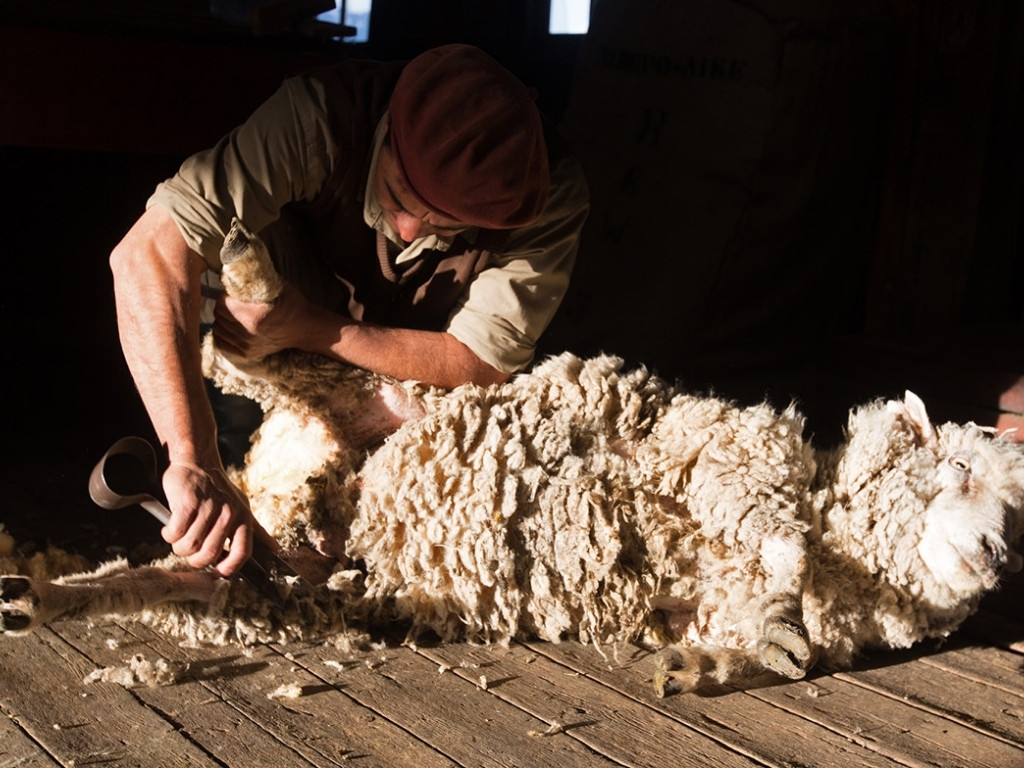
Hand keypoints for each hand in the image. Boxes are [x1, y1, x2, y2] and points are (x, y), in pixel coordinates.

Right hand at [160, 462, 254, 576]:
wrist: (197, 461)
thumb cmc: (217, 489)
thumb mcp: (241, 507)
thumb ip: (256, 530)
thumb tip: (275, 549)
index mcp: (243, 518)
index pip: (242, 553)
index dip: (229, 568)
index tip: (216, 572)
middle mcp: (229, 514)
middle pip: (209, 555)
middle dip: (194, 559)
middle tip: (189, 551)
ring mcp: (209, 508)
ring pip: (189, 546)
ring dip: (179, 547)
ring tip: (179, 537)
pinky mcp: (188, 502)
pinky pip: (175, 534)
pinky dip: (169, 535)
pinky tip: (171, 528)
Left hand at [212, 282, 311, 358]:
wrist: (305, 329)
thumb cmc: (291, 304)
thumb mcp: (275, 285)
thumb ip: (253, 279)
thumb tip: (232, 270)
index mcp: (253, 316)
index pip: (222, 303)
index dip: (226, 295)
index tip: (234, 293)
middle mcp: (247, 333)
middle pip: (219, 315)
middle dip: (224, 305)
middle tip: (234, 302)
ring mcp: (246, 345)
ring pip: (218, 328)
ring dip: (223, 319)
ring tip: (234, 314)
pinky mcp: (247, 353)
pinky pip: (222, 342)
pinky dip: (224, 333)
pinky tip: (232, 326)